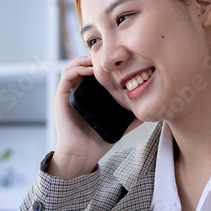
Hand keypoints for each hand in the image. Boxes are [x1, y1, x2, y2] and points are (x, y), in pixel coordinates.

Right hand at [51, 56, 141, 178]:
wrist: (82, 156)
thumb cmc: (98, 142)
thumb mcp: (119, 126)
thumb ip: (132, 118)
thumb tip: (149, 111)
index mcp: (89, 96)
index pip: (93, 72)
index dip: (102, 62)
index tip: (116, 58)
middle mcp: (77, 92)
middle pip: (82, 66)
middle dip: (93, 57)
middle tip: (108, 54)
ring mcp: (68, 94)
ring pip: (71, 67)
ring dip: (83, 59)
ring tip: (96, 60)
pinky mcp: (61, 98)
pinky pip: (65, 77)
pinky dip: (76, 69)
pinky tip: (89, 70)